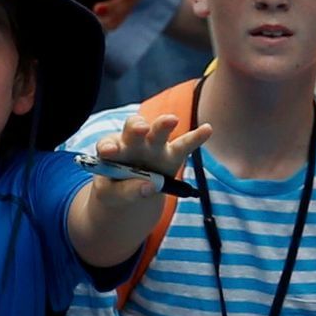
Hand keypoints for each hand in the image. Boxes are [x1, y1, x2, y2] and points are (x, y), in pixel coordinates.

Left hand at [90, 111, 211, 200]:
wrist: (127, 193)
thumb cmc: (113, 189)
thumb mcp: (110, 195)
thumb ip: (125, 191)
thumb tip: (150, 187)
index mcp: (111, 150)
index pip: (107, 144)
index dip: (108, 147)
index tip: (108, 152)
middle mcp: (132, 142)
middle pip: (133, 128)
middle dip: (137, 127)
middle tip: (140, 129)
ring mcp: (153, 146)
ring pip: (158, 131)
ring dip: (163, 125)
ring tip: (171, 121)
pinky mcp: (172, 154)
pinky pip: (185, 145)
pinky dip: (196, 138)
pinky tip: (207, 129)